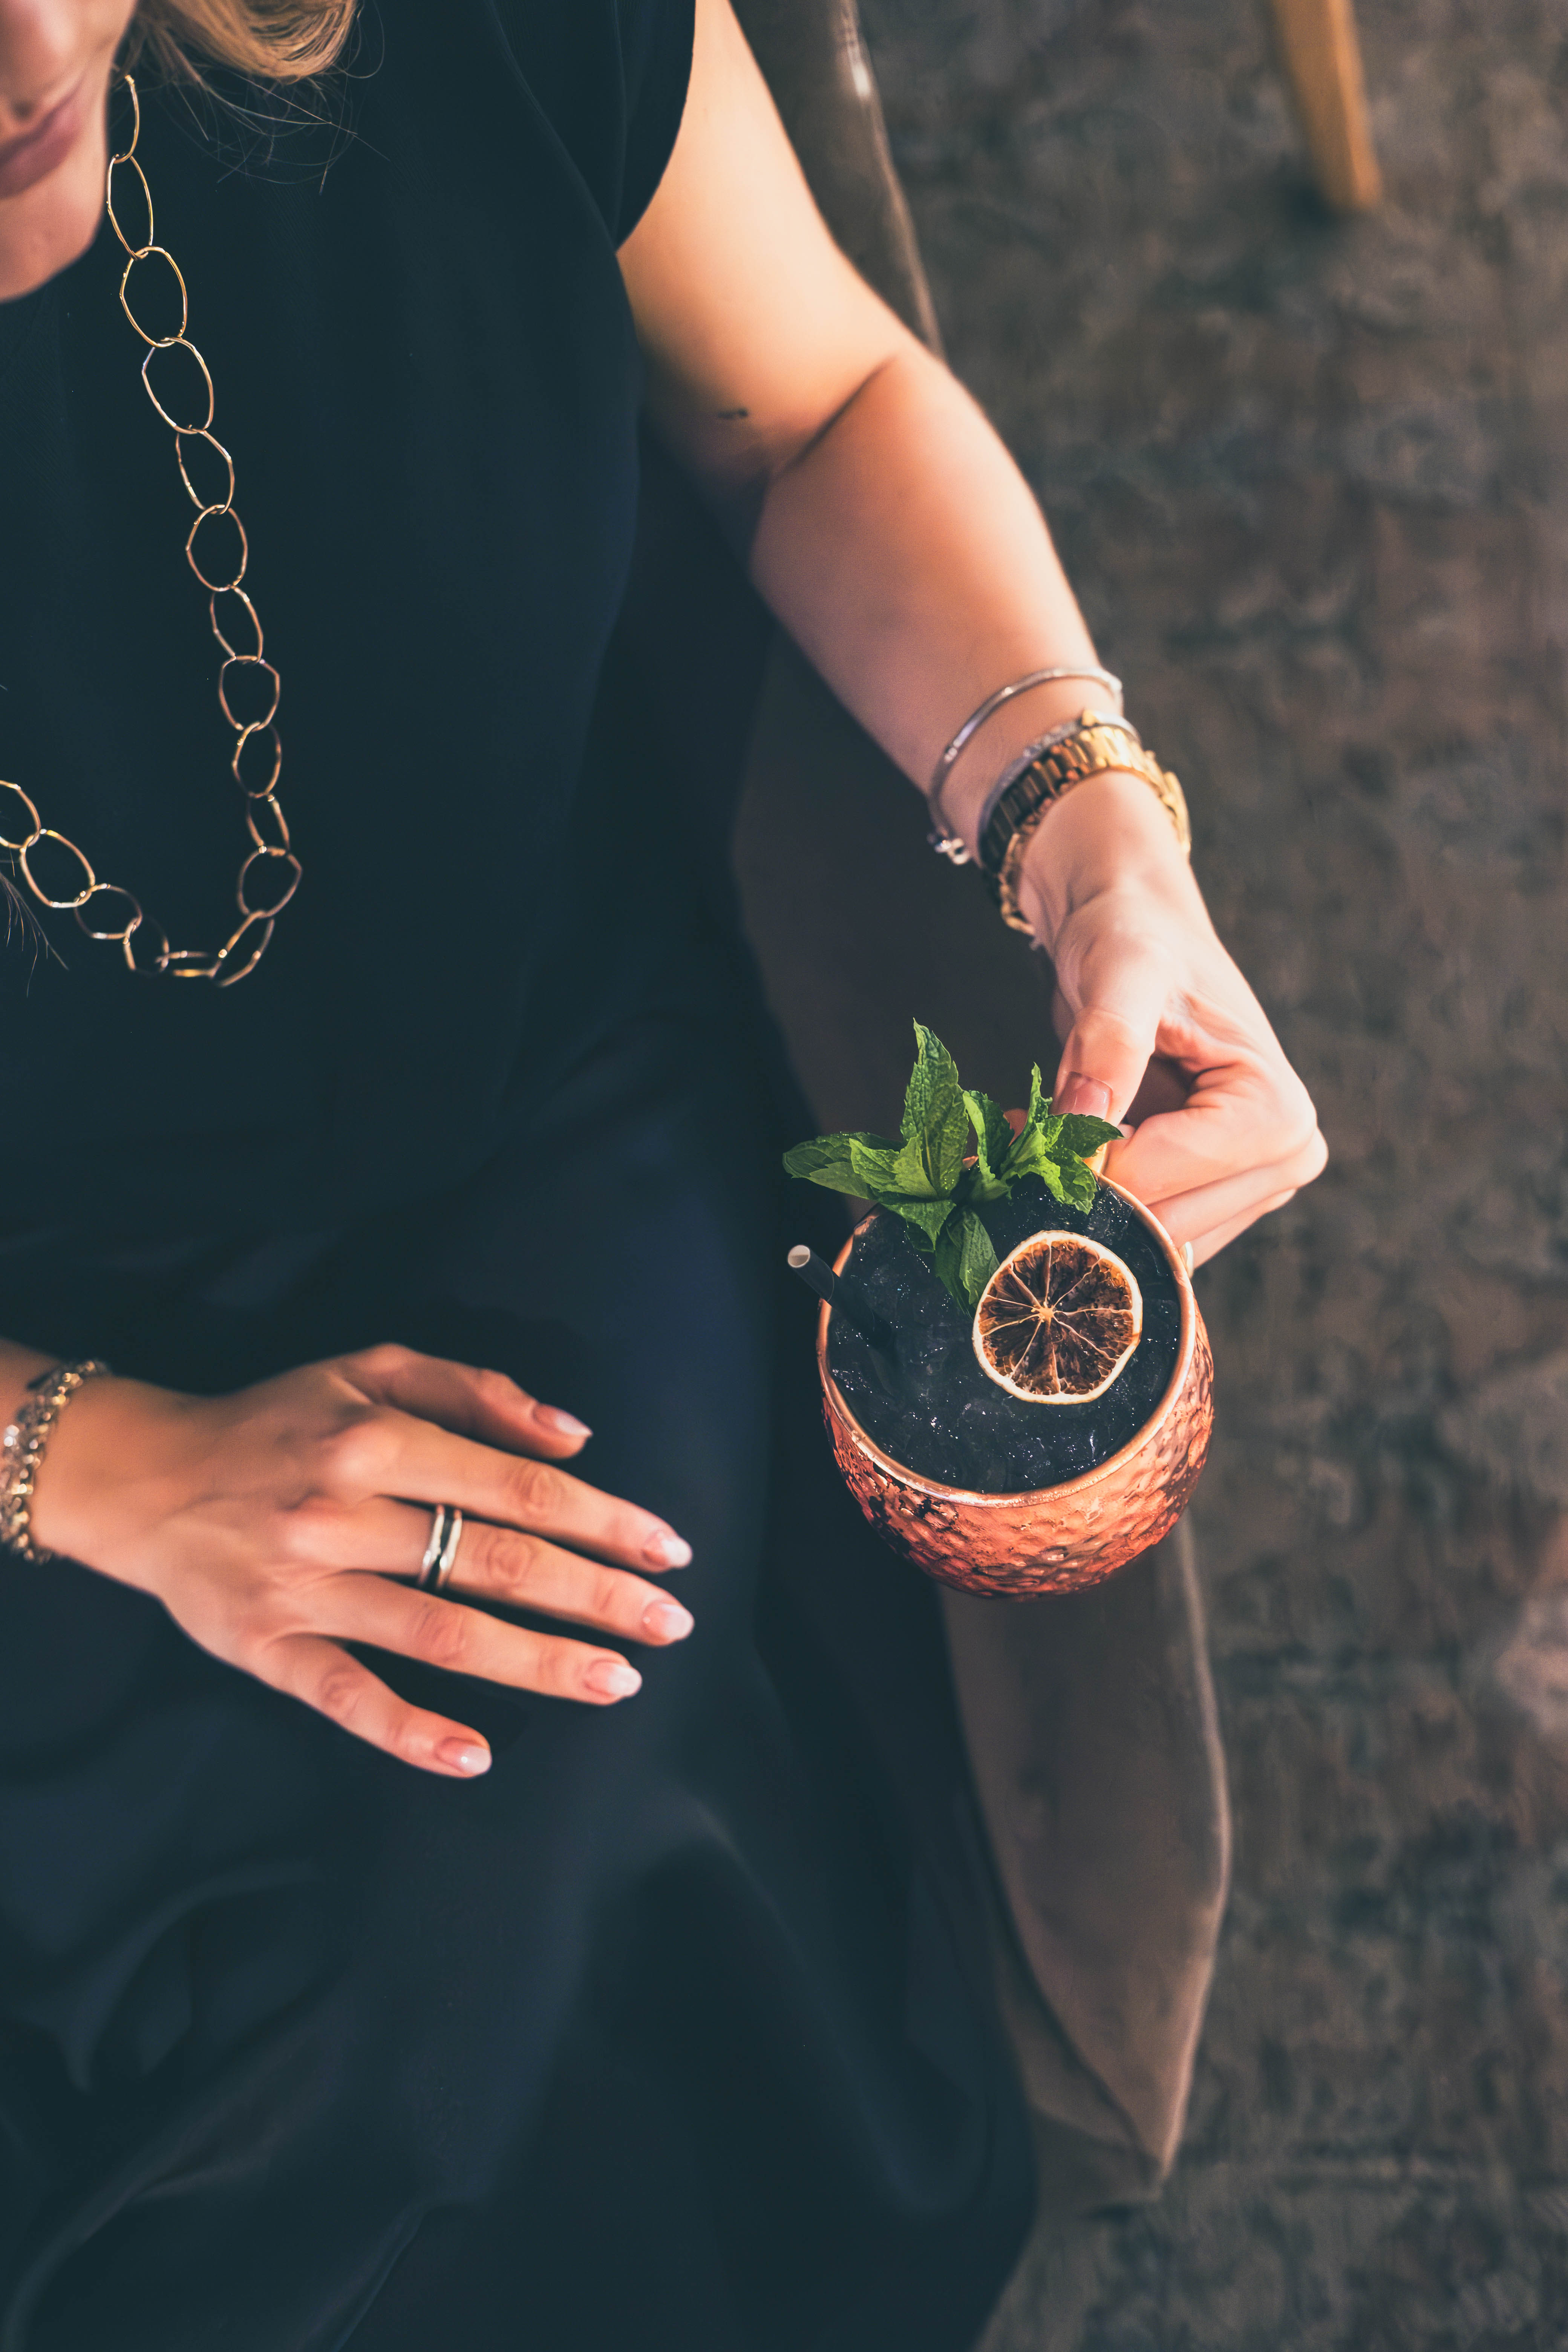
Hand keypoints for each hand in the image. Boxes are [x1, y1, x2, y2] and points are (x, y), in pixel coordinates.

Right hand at [29, 1344, 696, 1776]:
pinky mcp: (266, 1650)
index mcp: (376, 1440)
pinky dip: (411, 1731)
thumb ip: (475, 1391)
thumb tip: (573, 1435)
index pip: (515, 1487)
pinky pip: (347, 1698)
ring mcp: (304, 1589)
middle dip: (593, 1595)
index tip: (669, 1551)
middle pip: (492, 1562)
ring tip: (617, 1681)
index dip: (602, 1519)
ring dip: (536, 1663)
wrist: (146, 1477)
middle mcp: (343, 1514)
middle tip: (670, 1624)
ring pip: (440, 1633)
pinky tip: (478, 1756)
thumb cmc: (279, 1419)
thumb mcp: (370, 1369)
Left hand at [1014, 771, 1326, 1266]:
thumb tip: (1082, 1122)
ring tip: (1036, 1140)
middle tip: (1016, 1144)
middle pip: (1158, 1226)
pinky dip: (1091, 1205)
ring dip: (1079, 1205)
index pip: (1160, 1183)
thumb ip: (1109, 1044)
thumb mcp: (1122, 972)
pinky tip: (1061, 1153)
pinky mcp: (1211, 1196)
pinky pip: (1144, 1234)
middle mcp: (1283, 1162)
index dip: (1080, 1168)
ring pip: (1146, 1243)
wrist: (1131, 925)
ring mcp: (1249, 1187)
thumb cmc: (1135, 935)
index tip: (1019, 1139)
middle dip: (1078, 1195)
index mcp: (1276, 1116)